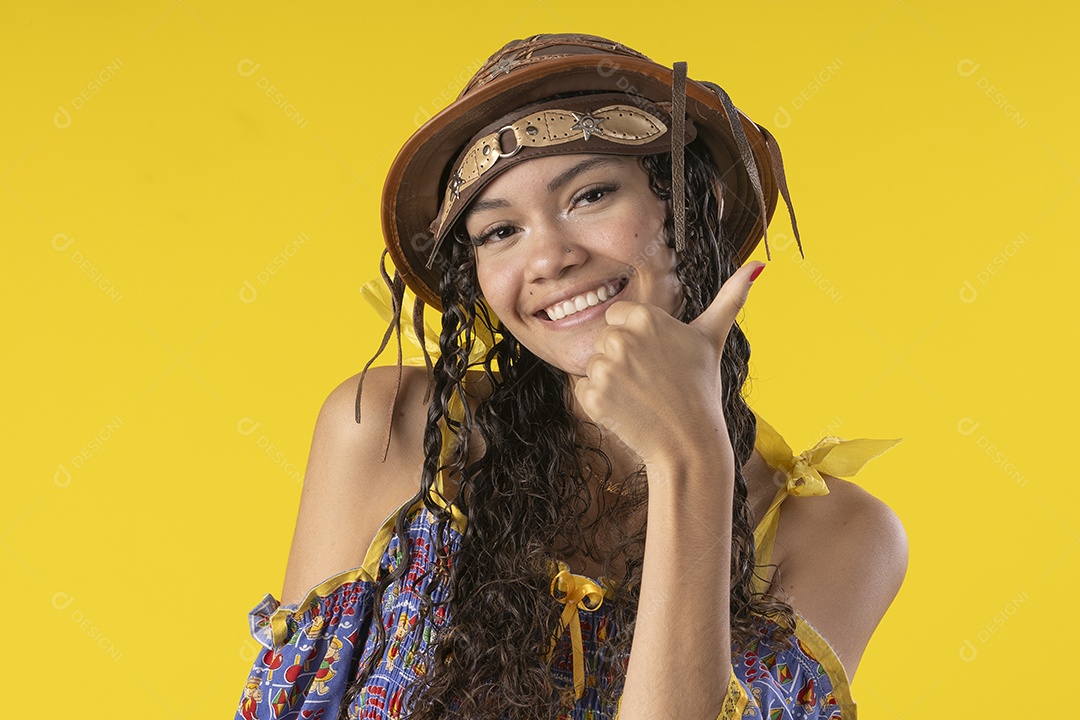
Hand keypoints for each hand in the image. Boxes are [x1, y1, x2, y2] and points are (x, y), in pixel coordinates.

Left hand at [572, 261, 764, 467]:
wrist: (689, 441)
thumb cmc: (701, 387)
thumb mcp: (712, 337)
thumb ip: (730, 297)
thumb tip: (759, 265)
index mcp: (645, 317)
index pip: (618, 315)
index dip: (635, 336)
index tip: (655, 356)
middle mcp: (621, 338)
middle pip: (604, 339)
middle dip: (622, 357)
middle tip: (651, 378)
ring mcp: (605, 369)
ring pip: (594, 365)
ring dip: (610, 380)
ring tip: (641, 394)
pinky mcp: (592, 397)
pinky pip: (584, 390)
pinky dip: (600, 402)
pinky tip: (627, 409)